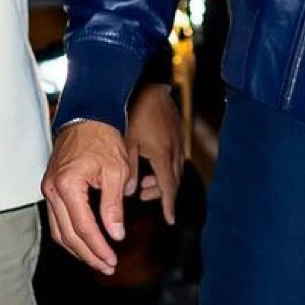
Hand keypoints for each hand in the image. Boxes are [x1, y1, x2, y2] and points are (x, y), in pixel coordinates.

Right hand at [41, 119, 137, 274]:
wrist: (89, 115)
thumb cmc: (105, 139)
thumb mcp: (116, 173)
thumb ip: (113, 207)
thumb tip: (115, 235)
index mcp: (67, 186)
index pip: (82, 227)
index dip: (98, 247)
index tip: (112, 260)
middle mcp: (52, 190)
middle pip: (67, 234)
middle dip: (88, 254)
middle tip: (107, 266)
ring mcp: (49, 189)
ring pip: (59, 230)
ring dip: (78, 248)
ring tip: (98, 259)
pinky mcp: (52, 187)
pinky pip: (58, 219)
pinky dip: (71, 233)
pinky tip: (86, 241)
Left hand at [127, 83, 183, 223]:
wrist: (147, 85)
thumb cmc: (134, 112)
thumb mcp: (126, 144)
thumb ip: (128, 170)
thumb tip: (129, 191)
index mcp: (162, 156)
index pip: (169, 188)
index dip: (169, 205)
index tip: (169, 219)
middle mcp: (174, 151)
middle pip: (174, 181)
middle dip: (162, 193)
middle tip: (144, 196)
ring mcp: (177, 140)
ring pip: (175, 169)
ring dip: (162, 179)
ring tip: (144, 180)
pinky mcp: (176, 131)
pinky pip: (175, 156)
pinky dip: (166, 166)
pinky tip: (152, 162)